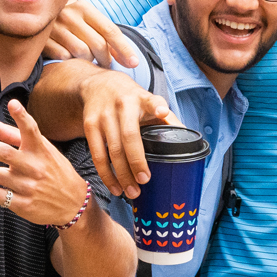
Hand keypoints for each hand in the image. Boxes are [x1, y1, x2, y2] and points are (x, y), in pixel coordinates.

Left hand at [0, 100, 89, 225]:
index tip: (12, 104)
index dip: (22, 116)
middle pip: (3, 152)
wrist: (73, 203)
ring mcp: (28, 186)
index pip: (31, 130)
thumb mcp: (43, 151)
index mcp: (42, 151)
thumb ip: (14, 136)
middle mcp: (35, 167)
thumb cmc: (55, 172)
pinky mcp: (22, 204)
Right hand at [43, 0, 138, 68]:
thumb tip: (130, 60)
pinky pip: (64, 58)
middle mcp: (70, 14)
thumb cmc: (73, 21)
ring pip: (82, 53)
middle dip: (105, 58)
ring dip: (88, 60)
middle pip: (98, 45)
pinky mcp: (42, 39)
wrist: (37, 12)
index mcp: (85, 8)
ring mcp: (54, 27)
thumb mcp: (90, 21)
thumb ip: (108, 36)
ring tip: (86, 58)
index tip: (134, 63)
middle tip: (105, 64)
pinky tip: (70, 58)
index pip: (110, 31)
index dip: (124, 49)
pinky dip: (70, 61)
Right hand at [80, 71, 180, 198]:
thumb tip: (187, 138)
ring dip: (121, 174)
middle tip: (145, 181)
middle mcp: (123, 106)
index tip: (162, 112)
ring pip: (112, 149)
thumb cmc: (131, 98)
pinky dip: (106, 174)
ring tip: (131, 191)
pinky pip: (97, 154)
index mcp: (143, 99)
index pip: (152, 101)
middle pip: (129, 137)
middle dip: (137, 162)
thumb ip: (167, 119)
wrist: (98, 84)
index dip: (157, 107)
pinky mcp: (89, 126)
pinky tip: (115, 186)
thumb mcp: (149, 101)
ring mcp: (104, 116)